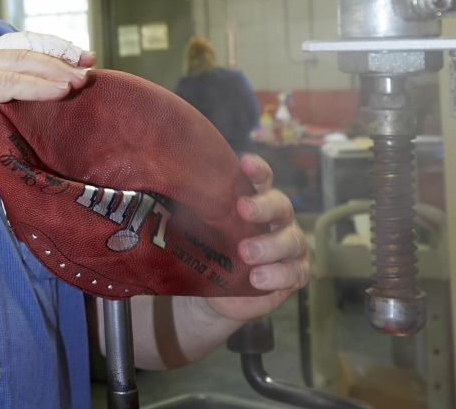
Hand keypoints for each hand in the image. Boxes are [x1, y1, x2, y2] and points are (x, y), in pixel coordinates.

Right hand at [0, 32, 93, 189]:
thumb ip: (7, 101)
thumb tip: (43, 105)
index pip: (23, 45)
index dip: (55, 48)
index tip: (84, 58)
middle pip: (27, 48)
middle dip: (62, 55)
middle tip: (90, 65)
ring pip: (21, 62)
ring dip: (55, 70)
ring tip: (81, 80)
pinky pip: (8, 83)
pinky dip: (37, 86)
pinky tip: (59, 91)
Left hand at [204, 153, 308, 321]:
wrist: (220, 294)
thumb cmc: (212, 251)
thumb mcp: (203, 230)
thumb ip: (194, 212)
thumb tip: (160, 188)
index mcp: (257, 201)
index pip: (262, 179)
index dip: (256, 170)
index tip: (244, 162)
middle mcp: (277, 219)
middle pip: (280, 205)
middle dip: (263, 206)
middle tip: (243, 209)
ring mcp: (290, 245)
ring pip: (292, 239)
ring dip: (270, 245)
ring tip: (246, 253)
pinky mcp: (295, 272)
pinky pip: (295, 272)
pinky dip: (278, 274)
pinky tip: (258, 278)